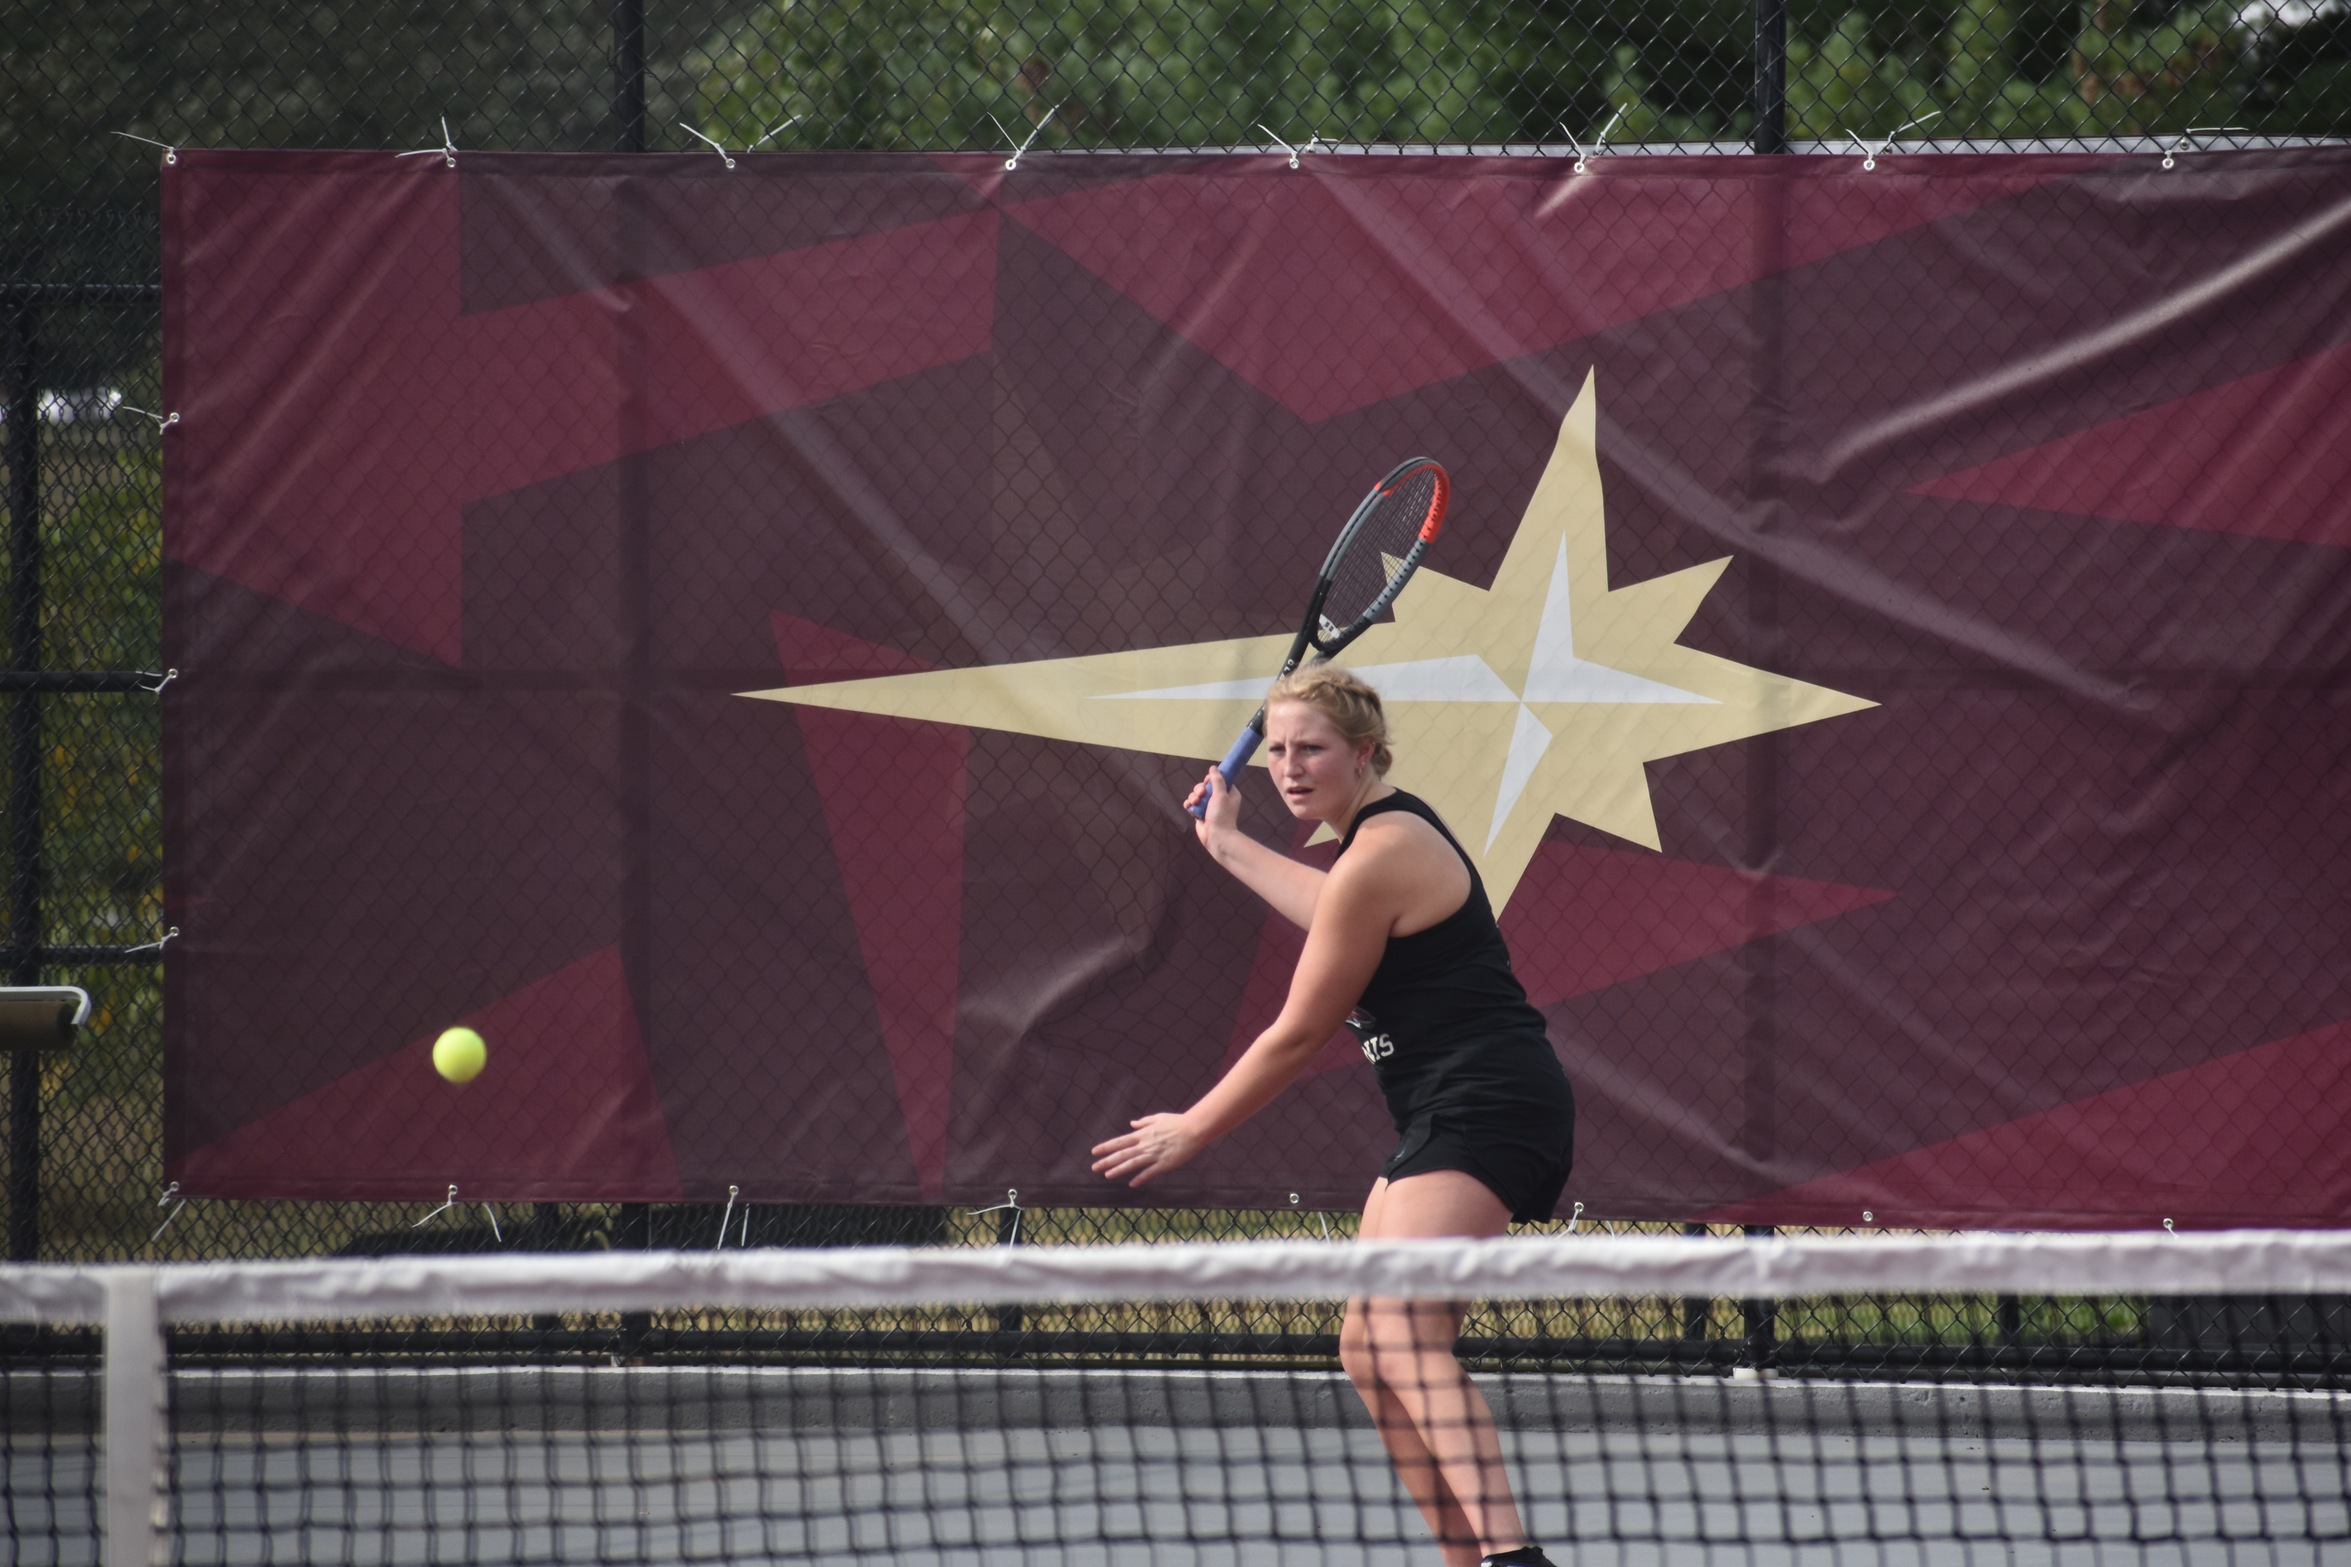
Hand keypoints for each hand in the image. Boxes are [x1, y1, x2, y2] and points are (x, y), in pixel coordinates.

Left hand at [1090, 1112, 1205, 1186]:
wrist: (1194, 1129)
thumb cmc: (1177, 1122)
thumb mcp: (1158, 1118)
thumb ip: (1143, 1123)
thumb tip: (1132, 1124)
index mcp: (1143, 1134)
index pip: (1120, 1141)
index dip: (1106, 1147)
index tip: (1095, 1151)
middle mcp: (1145, 1145)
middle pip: (1122, 1154)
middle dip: (1107, 1161)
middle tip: (1094, 1167)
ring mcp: (1154, 1155)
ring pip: (1132, 1164)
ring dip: (1118, 1170)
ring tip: (1107, 1175)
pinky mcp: (1164, 1164)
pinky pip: (1150, 1172)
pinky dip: (1140, 1178)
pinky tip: (1132, 1184)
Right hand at [1183, 767, 1240, 845]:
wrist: (1216, 836)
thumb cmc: (1221, 815)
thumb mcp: (1221, 795)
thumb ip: (1217, 780)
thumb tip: (1213, 767)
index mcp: (1229, 793)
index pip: (1219, 780)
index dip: (1211, 779)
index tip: (1208, 782)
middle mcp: (1219, 799)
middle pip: (1205, 786)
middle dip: (1199, 789)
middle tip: (1200, 795)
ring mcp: (1209, 806)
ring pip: (1197, 794)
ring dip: (1193, 796)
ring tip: (1195, 803)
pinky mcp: (1200, 813)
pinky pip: (1192, 804)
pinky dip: (1190, 804)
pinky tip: (1189, 806)